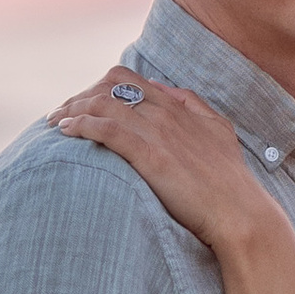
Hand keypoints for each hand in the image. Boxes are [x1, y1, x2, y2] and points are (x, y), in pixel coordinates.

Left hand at [50, 75, 275, 251]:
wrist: (240, 213)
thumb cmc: (229, 181)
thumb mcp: (218, 130)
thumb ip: (192, 105)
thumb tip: (163, 90)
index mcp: (179, 107)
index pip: (128, 80)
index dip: (99, 87)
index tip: (83, 103)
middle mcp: (166, 113)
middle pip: (110, 86)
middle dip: (80, 96)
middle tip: (61, 113)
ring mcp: (158, 133)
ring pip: (104, 104)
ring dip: (73, 109)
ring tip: (54, 122)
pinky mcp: (150, 156)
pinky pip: (107, 129)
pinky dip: (81, 125)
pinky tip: (66, 131)